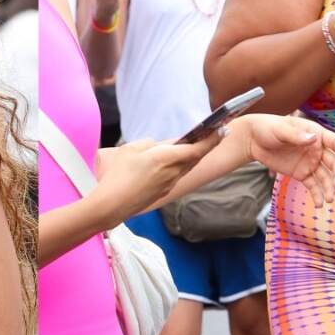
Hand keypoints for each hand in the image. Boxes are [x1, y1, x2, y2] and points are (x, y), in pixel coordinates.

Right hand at [95, 135, 222, 218]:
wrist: (112, 205)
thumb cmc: (118, 175)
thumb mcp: (131, 149)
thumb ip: (150, 144)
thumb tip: (159, 147)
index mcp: (166, 158)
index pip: (197, 148)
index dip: (212, 139)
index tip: (222, 129)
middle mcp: (173, 172)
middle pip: (196, 157)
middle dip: (206, 145)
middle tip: (215, 133)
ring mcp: (169, 184)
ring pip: (187, 167)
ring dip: (193, 155)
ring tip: (196, 144)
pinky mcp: (163, 192)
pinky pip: (177, 175)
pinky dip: (181, 165)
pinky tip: (175, 161)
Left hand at [238, 114, 334, 200]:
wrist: (252, 140)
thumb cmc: (267, 128)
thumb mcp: (280, 130)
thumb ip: (296, 135)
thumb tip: (314, 138)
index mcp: (316, 134)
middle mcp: (317, 149)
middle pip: (334, 163)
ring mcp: (310, 162)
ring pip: (325, 177)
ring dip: (329, 188)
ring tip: (328, 199)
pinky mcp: (302, 173)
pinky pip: (313, 185)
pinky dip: (317, 195)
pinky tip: (319, 205)